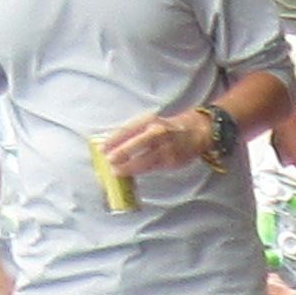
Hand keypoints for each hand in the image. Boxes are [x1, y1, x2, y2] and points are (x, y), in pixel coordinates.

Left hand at [97, 107, 214, 183]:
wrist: (194, 132)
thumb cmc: (165, 128)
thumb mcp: (149, 123)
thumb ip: (133, 132)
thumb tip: (112, 145)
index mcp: (148, 120)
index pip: (128, 129)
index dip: (114, 139)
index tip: (101, 148)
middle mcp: (158, 132)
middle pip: (138, 143)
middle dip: (122, 153)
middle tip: (108, 160)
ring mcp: (166, 148)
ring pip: (146, 159)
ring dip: (130, 166)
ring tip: (117, 171)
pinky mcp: (172, 161)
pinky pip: (154, 167)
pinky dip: (141, 171)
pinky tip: (132, 173)